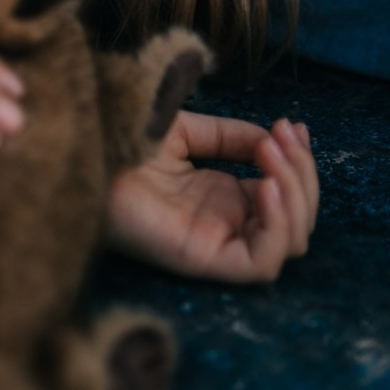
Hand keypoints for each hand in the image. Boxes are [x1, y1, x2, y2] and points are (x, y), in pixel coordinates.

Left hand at [106, 112, 317, 283]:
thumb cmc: (124, 142)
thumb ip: (233, 137)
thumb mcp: (188, 131)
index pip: (287, 195)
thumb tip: (276, 138)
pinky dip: (277, 227)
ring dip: (295, 195)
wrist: (88, 150)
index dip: (299, 162)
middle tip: (283, 135)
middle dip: (301, 174)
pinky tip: (263, 186)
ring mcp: (217, 244)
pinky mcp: (202, 260)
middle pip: (298, 220)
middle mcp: (227, 225)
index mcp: (225, 198)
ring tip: (272, 155)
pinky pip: (261, 263)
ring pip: (290, 243)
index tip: (292, 125)